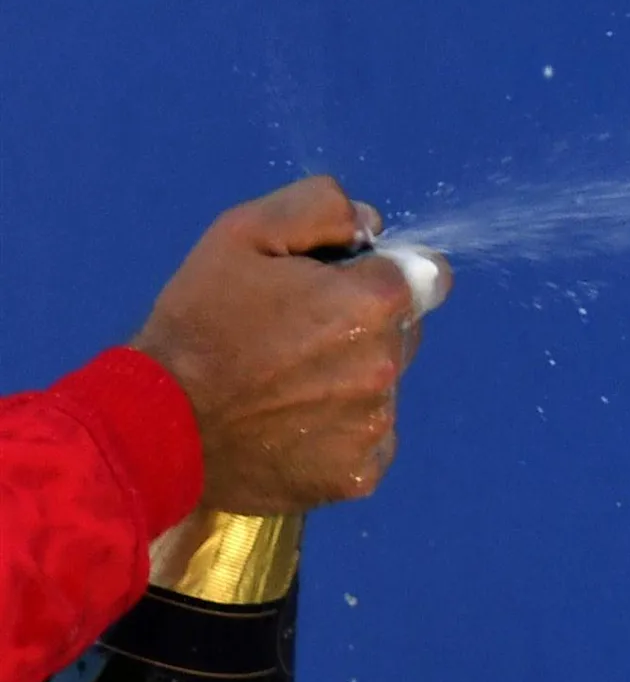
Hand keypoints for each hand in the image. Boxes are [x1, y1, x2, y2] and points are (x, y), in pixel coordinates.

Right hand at [130, 176, 439, 516]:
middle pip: (404, 331)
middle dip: (365, 324)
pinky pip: (370, 440)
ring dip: (351, 378)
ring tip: (283, 384)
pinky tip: (290, 425)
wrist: (151, 426)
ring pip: (385, 386)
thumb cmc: (195, 322)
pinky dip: (341, 432)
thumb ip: (320, 208)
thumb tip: (371, 224)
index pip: (426, 275)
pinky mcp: (359, 473)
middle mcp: (386, 365)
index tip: (344, 286)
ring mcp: (375, 425)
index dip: (384, 274)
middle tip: (294, 335)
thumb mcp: (242, 232)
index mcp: (373, 302)